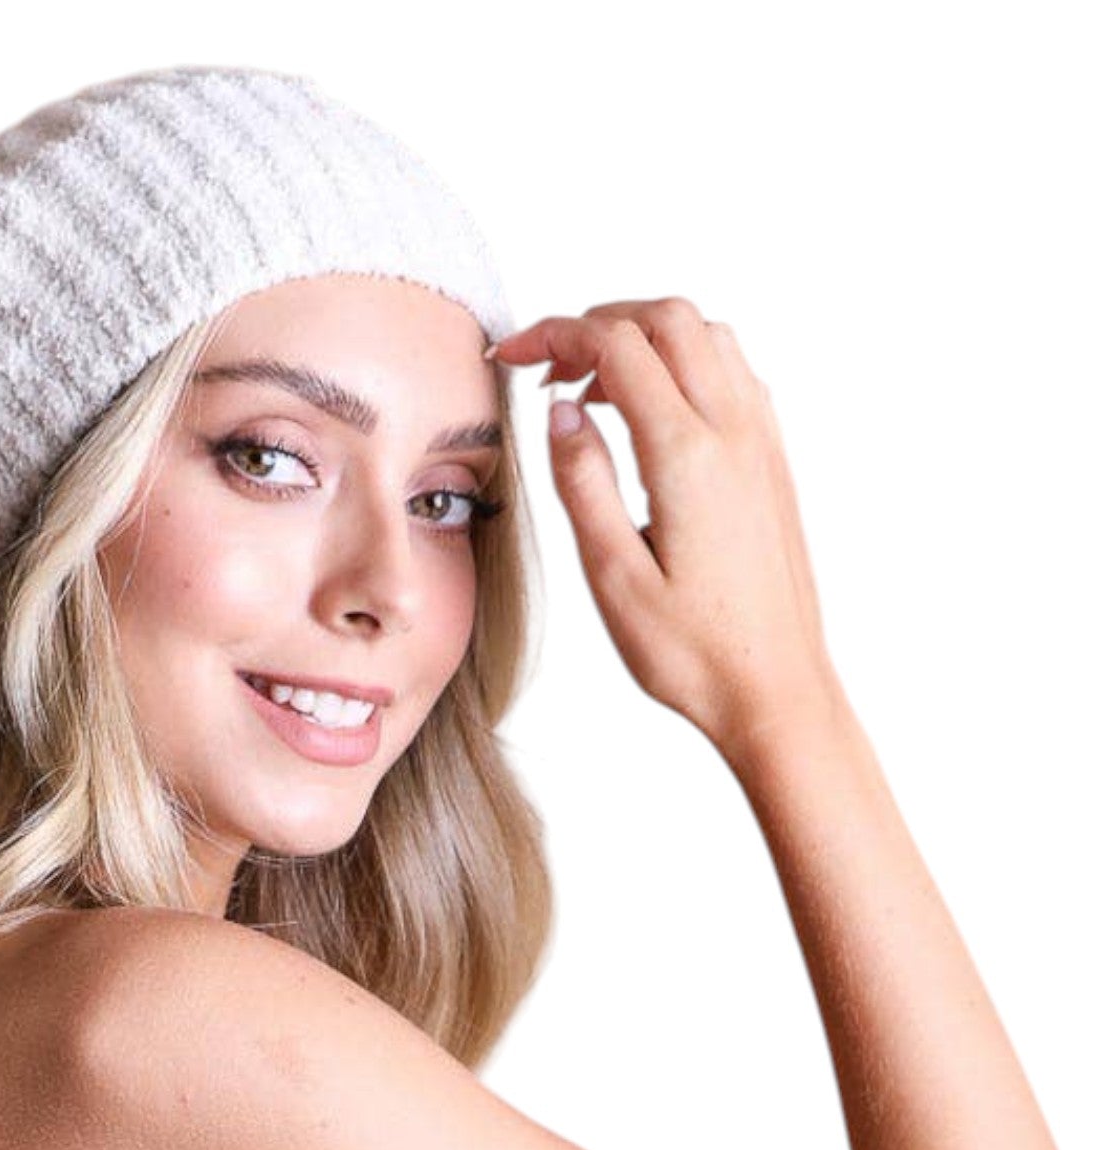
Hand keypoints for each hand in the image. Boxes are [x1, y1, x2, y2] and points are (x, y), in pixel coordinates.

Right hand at [489, 298, 839, 754]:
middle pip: (668, 320)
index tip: (514, 358)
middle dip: (598, 322)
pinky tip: (650, 413)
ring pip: (707, 335)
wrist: (775, 689)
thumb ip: (583, 482)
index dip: (555, 336)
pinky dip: (683, 363)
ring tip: (593, 389)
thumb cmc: (693, 651)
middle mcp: (734, 434)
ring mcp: (762, 444)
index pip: (617, 348)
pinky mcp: (772, 463)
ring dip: (644, 338)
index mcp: (687, 458)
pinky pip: (733, 373)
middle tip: (548, 366)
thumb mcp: (612, 576)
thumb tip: (562, 410)